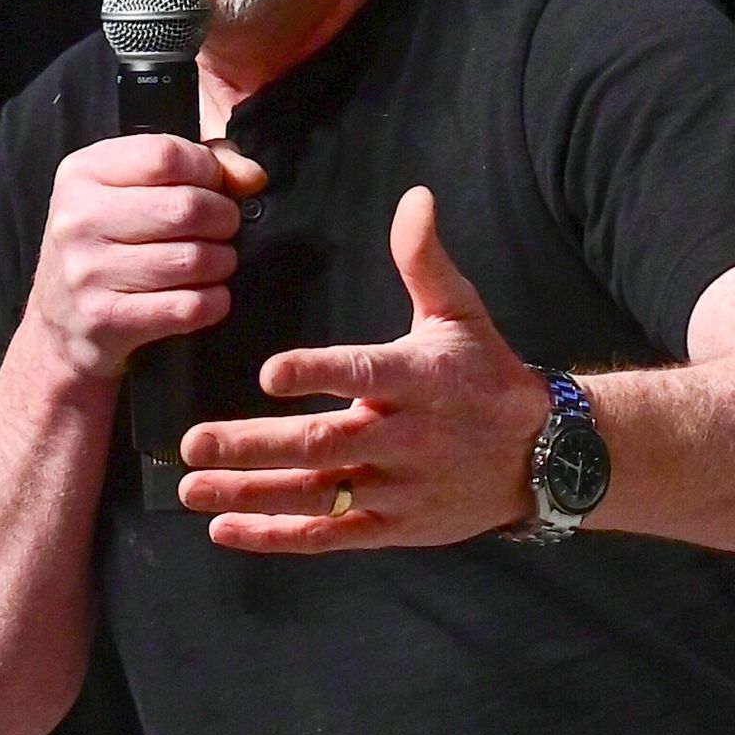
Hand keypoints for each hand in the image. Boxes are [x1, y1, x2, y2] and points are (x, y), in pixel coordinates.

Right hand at [28, 132, 268, 388]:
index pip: (166, 155)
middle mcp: (78, 218)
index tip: (216, 188)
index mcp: (82, 173)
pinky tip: (207, 296)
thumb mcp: (130, 190)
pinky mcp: (106, 318)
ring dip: (221, 263)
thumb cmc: (106, 246)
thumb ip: (196, 165)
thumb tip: (251, 177)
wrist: (61, 324)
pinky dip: (214, 302)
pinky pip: (188, 306)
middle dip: (223, 220)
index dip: (209, 171)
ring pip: (193, 259)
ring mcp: (88, 271)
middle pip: (186, 207)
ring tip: (215, 264)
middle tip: (222, 231)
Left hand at [179, 187, 544, 552]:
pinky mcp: (393, 527)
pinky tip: (225, 527)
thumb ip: (425, 260)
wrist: (543, 457)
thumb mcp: (461, 314)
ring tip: (191, 486)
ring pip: (317, 497)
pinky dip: (277, 536)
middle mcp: (405, 438)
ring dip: (251, 494)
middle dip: (254, 446)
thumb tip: (415, 197)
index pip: (363, 375)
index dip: (318, 374)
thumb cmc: (487, 376)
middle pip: (323, 444)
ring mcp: (398, 490)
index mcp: (418, 381)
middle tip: (194, 441)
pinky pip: (329, 537)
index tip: (269, 373)